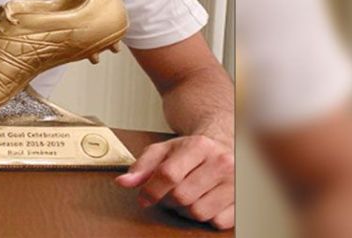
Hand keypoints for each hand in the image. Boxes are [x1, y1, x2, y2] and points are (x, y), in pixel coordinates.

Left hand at [115, 135, 234, 229]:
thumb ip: (142, 165)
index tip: (143, 198)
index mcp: (199, 146)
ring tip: (184, 199)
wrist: (224, 147)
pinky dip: (205, 218)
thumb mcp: (164, 150)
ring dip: (184, 211)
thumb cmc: (190, 151)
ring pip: (198, 212)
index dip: (150, 190)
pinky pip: (217, 222)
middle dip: (167, 201)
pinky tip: (202, 204)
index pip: (168, 174)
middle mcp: (221, 162)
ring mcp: (236, 183)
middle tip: (167, 195)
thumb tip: (123, 182)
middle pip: (181, 196)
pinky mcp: (243, 201)